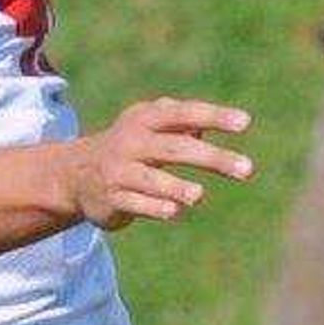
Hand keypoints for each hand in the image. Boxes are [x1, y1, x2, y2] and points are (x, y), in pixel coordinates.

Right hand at [69, 97, 253, 230]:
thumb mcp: (152, 127)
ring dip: (175, 186)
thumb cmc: (131, 147)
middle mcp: (132, 142)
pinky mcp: (112, 198)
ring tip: (198, 195)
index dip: (214, 116)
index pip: (184, 113)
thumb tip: (207, 129)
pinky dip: (154, 206)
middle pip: (175, 148)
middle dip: (212, 158)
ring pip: (150, 178)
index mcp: (146, 119)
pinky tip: (174, 211)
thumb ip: (182, 125)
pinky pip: (134, 203)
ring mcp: (119, 171)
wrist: (75, 174)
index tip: (245, 123)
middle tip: (247, 169)